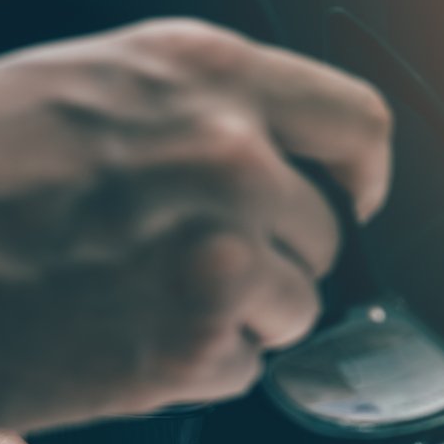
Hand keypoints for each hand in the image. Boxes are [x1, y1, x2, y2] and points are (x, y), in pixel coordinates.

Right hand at [0, 19, 392, 432]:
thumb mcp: (85, 92)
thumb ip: (192, 116)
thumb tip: (276, 158)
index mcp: (204, 74)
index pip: (357, 124)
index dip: (357, 174)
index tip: (347, 199)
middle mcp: (230, 154)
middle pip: (324, 233)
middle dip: (273, 257)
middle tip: (186, 264)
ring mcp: (220, 251)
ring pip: (294, 309)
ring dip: (236, 318)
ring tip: (138, 296)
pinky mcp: (196, 343)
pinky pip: (244, 368)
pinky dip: (194, 367)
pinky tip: (119, 336)